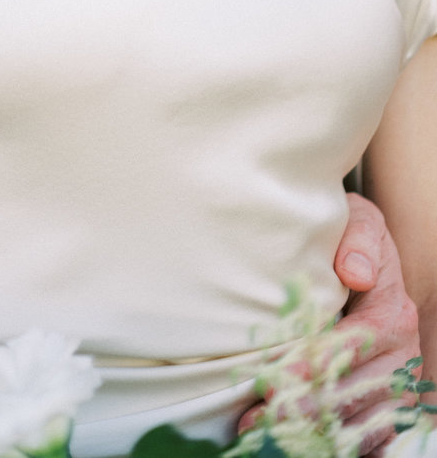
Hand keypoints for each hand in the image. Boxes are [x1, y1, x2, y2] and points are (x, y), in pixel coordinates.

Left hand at [238, 193, 419, 452]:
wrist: (371, 257)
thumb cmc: (353, 239)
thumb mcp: (358, 221)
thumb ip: (357, 240)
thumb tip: (354, 272)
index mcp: (392, 315)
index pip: (350, 349)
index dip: (310, 367)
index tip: (272, 380)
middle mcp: (401, 357)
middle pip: (354, 395)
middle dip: (304, 409)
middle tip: (256, 418)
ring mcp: (397, 386)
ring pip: (360, 422)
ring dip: (313, 432)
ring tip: (263, 433)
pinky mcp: (387, 404)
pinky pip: (367, 435)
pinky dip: (333, 442)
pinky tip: (295, 442)